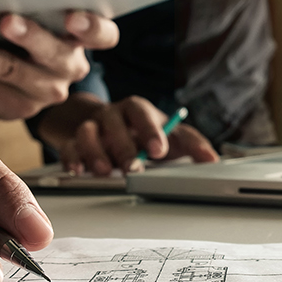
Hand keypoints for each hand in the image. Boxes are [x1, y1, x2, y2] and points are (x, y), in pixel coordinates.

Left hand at [0, 11, 118, 119]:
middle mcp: (68, 72)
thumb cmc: (20, 20)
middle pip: (51, 57)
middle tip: (4, 20)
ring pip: (10, 79)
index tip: (72, 15)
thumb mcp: (31, 7)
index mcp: (82, 41)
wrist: (8, 66)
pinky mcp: (8, 112)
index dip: (91, 27)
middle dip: (28, 38)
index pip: (103, 35)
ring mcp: (39, 97)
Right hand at [45, 95, 218, 175]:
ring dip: (95, 152)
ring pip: (87, 132)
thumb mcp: (169, 135)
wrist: (107, 127)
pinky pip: (68, 147)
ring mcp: (90, 127)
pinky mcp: (72, 142)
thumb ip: (191, 144)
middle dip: (123, 146)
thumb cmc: (143, 133)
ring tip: (104, 171)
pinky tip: (78, 170)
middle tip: (132, 166)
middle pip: (114, 122)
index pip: (142, 112)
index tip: (158, 150)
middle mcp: (112, 115)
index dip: (150, 130)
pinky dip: (72, 158)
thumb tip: (213, 159)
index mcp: (136, 110)